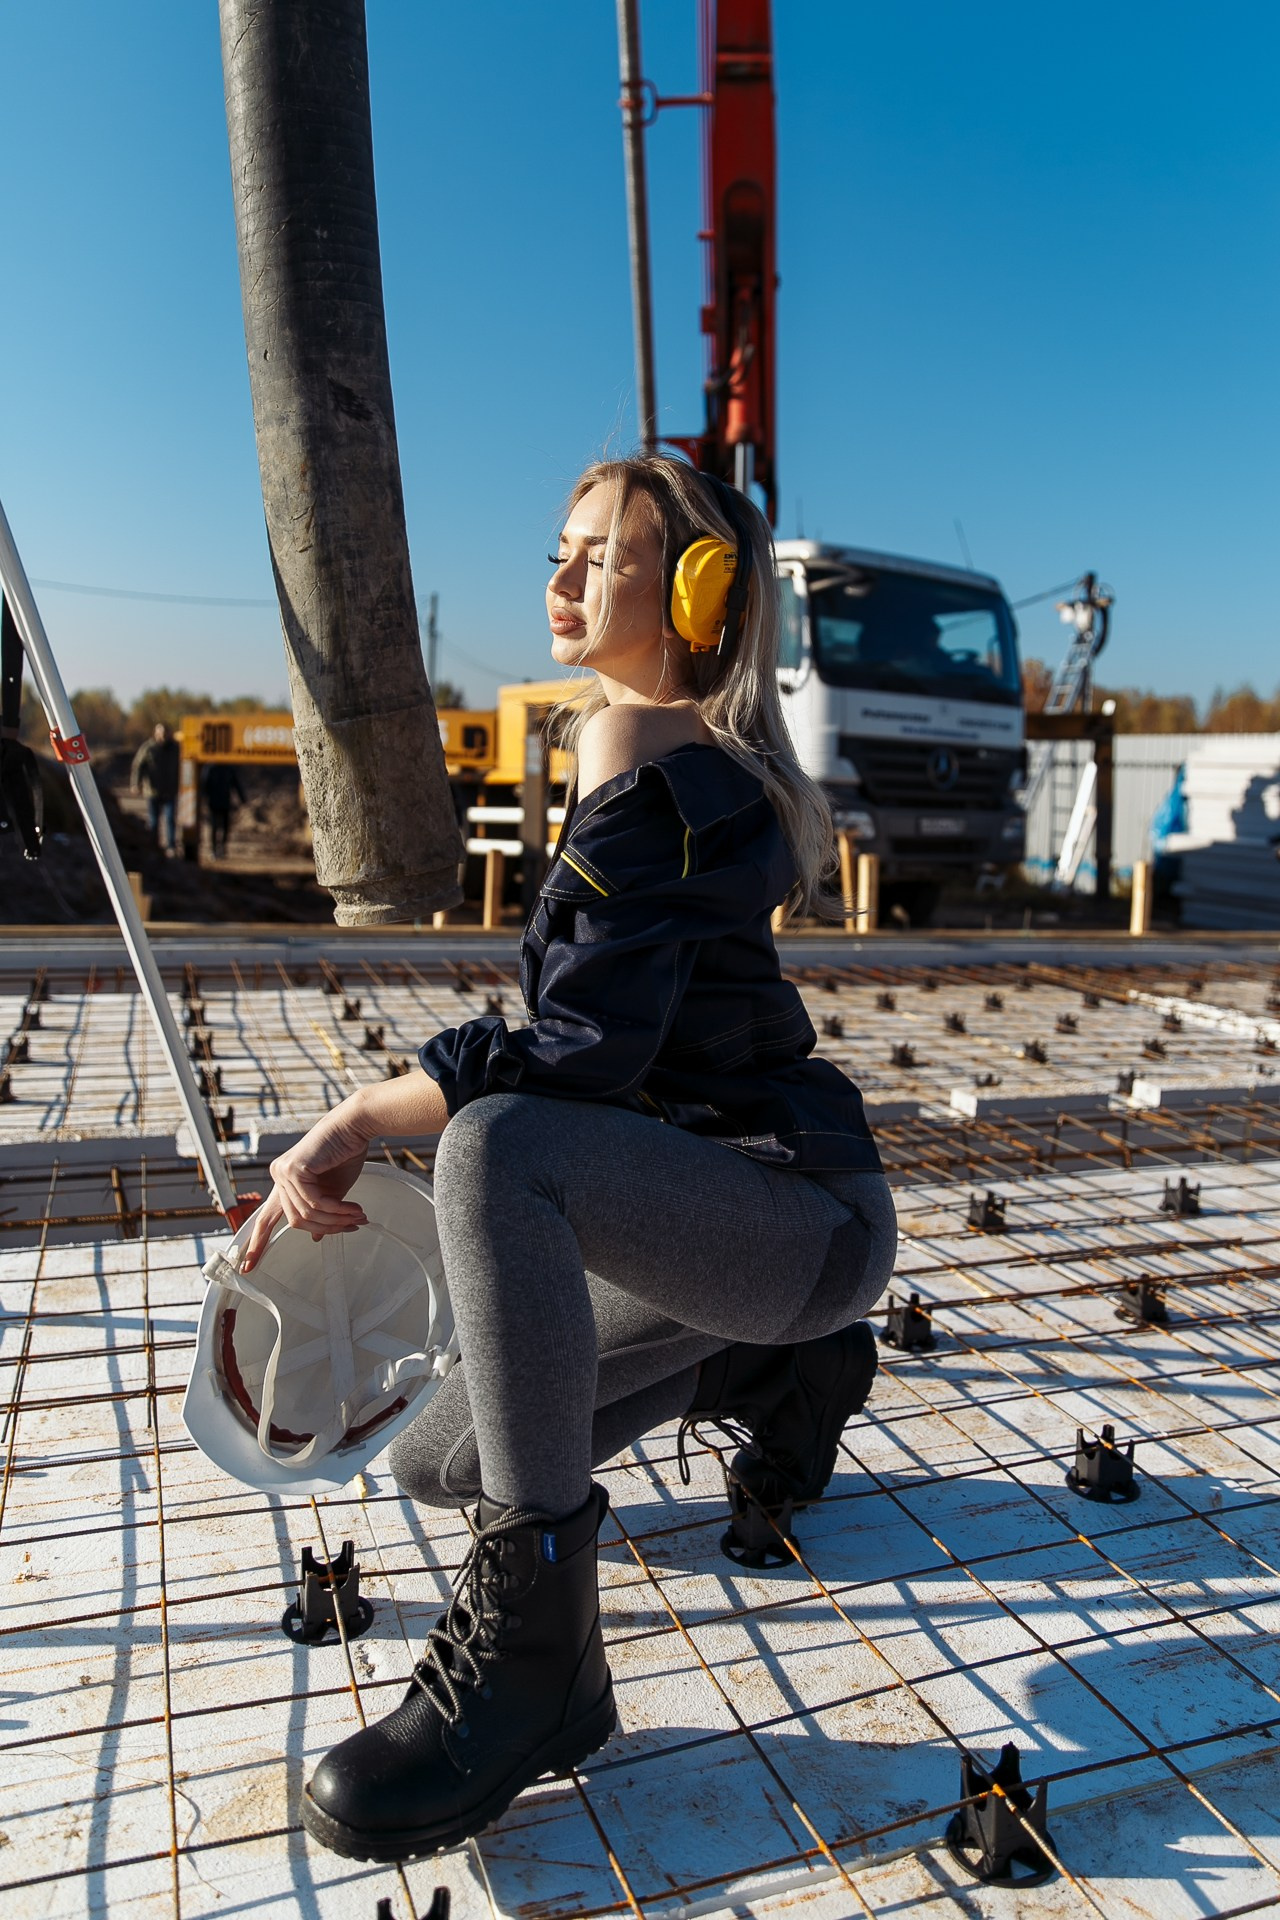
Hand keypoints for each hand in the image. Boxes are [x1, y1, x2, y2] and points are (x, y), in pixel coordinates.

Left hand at [239, 1097, 372, 1272]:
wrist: (354, 1127)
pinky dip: (337, 1209)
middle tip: (351, 1227)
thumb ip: (321, 1212)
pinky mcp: (294, 1168)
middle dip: (327, 1228)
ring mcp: (283, 1172)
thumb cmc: (345, 1154)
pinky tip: (353, 1209)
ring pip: (306, 1214)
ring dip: (337, 1219)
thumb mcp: (333, 1191)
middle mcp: (278, 1178)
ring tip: (357, 1217)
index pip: (264, 1219)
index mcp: (284, 1184)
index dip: (256, 1245)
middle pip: (296, 1222)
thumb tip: (315, 1238)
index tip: (247, 1268)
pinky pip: (315, 1202)